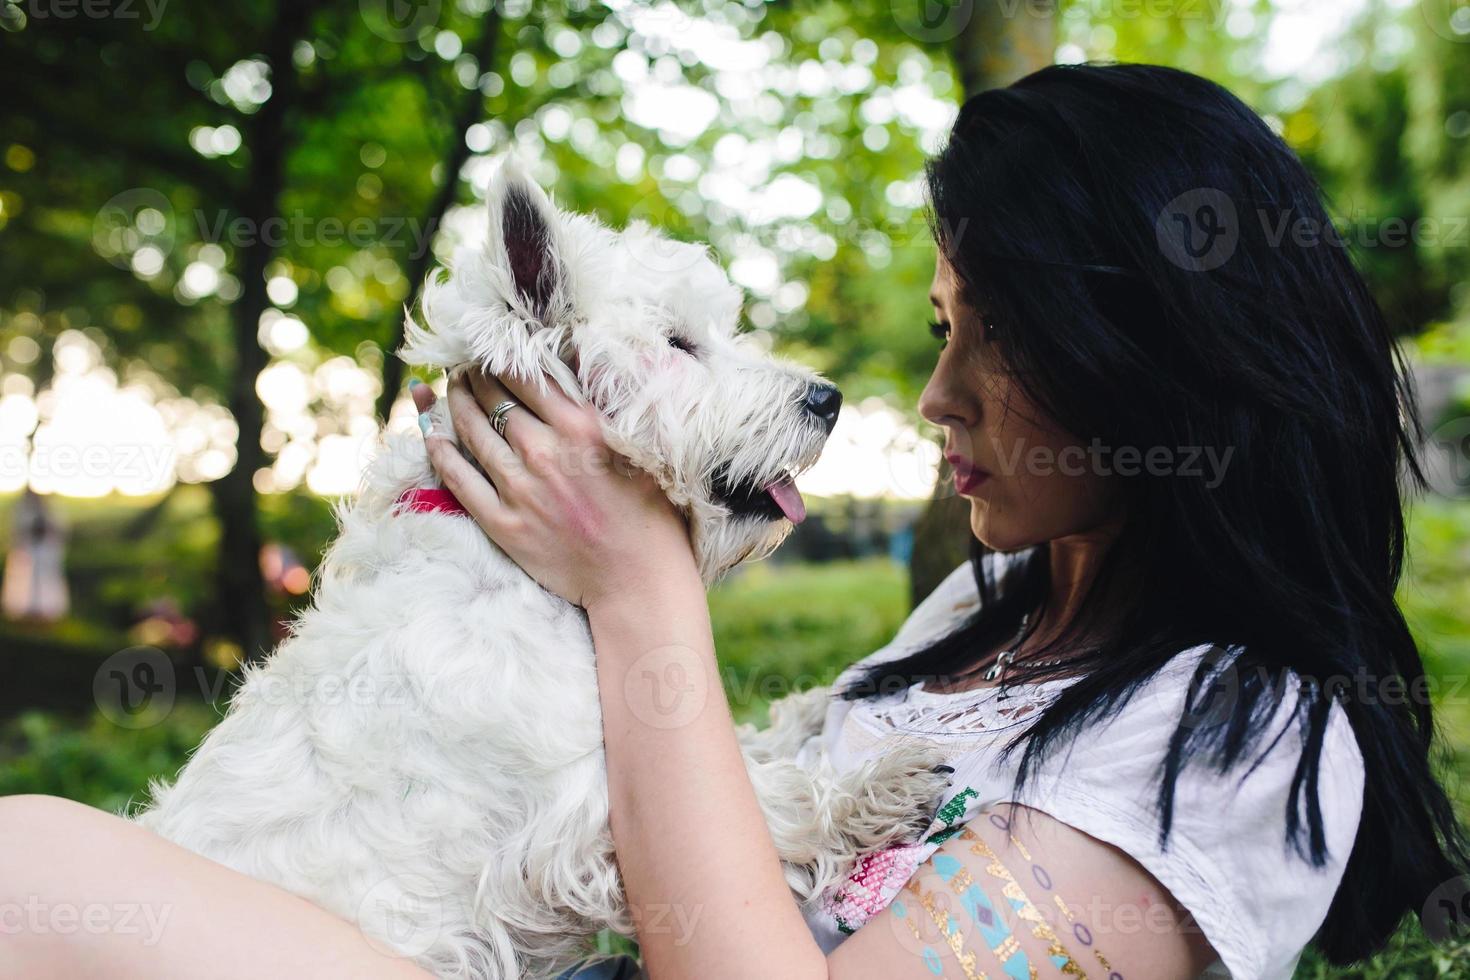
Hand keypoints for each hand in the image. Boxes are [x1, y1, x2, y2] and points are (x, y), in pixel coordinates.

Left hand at [411, 368, 696, 610]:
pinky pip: (460, 480)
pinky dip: (441, 453)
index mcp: (582, 428)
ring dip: (456, 405)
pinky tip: (432, 435)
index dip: (503, 359)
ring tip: (452, 390)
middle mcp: (546, 453)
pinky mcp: (504, 524)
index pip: (526, 377)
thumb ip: (605, 405)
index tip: (495, 352)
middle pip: (494, 400)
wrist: (638, 580)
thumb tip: (577, 361)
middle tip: (468, 367)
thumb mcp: (640, 446)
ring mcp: (521, 490)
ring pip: (472, 433)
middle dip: (476, 377)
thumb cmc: (650, 512)